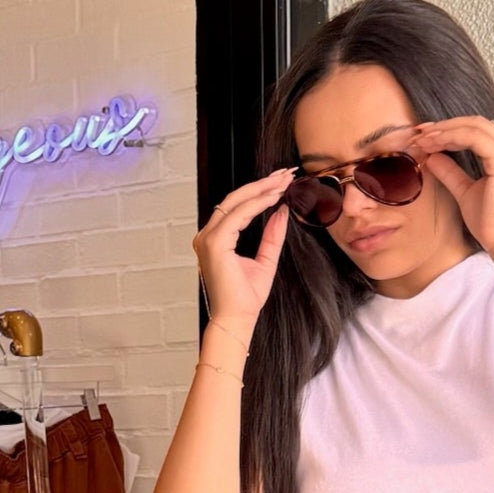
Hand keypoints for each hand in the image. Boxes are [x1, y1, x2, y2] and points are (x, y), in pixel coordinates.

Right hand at [193, 167, 296, 324]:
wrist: (237, 319)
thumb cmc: (246, 298)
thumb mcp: (265, 261)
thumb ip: (272, 235)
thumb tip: (281, 211)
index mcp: (216, 239)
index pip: (238, 207)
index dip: (260, 191)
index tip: (282, 182)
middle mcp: (207, 235)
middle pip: (235, 199)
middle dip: (263, 183)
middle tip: (286, 173)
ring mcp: (207, 238)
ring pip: (235, 202)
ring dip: (262, 189)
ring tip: (284, 181)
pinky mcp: (214, 244)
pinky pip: (237, 215)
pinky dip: (257, 204)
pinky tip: (274, 197)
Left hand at [410, 116, 493, 272]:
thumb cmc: (493, 224)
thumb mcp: (466, 192)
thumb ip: (451, 172)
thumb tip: (432, 157)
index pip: (477, 130)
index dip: (449, 129)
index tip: (425, 136)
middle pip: (475, 123)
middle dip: (443, 126)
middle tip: (419, 133)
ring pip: (473, 126)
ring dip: (444, 131)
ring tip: (422, 140)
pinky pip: (473, 137)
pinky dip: (450, 138)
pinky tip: (433, 145)